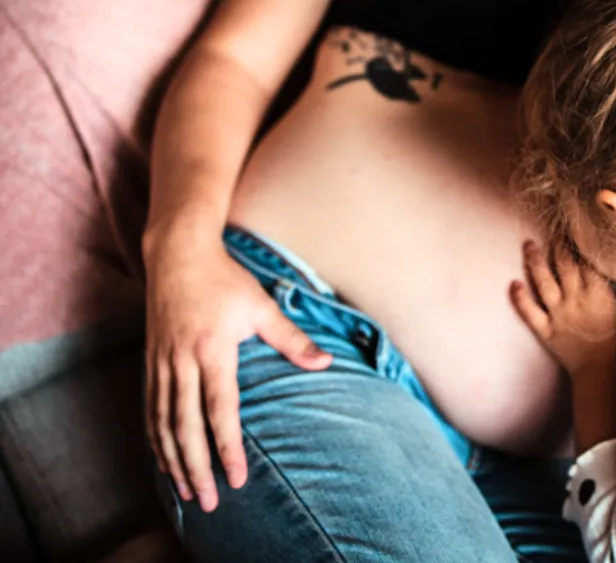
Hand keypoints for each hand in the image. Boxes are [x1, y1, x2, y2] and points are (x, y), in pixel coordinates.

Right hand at [145, 232, 331, 511]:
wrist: (177, 253)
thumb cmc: (223, 278)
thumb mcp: (260, 305)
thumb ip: (291, 338)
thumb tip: (325, 363)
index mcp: (212, 347)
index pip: (218, 408)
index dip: (226, 447)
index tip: (236, 479)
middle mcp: (182, 359)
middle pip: (185, 425)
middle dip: (196, 467)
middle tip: (208, 502)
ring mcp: (162, 361)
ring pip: (162, 421)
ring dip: (173, 460)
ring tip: (185, 491)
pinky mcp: (151, 360)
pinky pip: (150, 407)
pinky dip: (155, 437)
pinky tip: (163, 458)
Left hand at [509, 241, 615, 376]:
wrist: (605, 373)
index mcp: (598, 294)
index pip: (586, 262)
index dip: (579, 246)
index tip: (573, 232)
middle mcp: (575, 300)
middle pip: (564, 266)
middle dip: (557, 246)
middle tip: (551, 230)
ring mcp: (558, 314)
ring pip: (543, 282)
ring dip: (535, 262)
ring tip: (528, 245)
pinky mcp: (545, 330)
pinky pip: (529, 312)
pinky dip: (519, 298)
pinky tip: (512, 284)